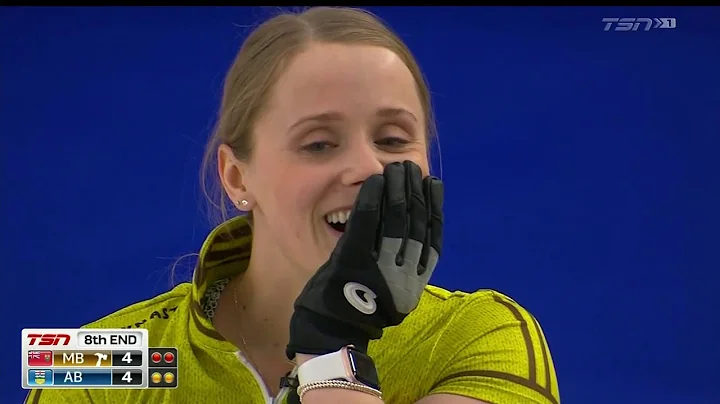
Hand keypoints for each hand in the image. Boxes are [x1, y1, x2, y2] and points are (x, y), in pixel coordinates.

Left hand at [286, 161, 443, 358]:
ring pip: (394, 217)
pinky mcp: (353, 257)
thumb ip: (406, 269)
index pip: (432, 235)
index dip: (434, 206)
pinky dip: (371, 198)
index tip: (432, 184)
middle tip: (410, 167)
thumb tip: (415, 241)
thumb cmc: (360, 311)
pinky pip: (366, 222)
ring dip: (397, 188)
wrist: (333, 332)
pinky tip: (376, 181)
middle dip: (414, 189)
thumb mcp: (395, 295)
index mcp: (416, 280)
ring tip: (398, 168)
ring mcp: (379, 263)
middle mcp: (403, 270)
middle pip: (414, 221)